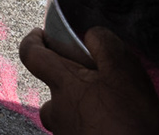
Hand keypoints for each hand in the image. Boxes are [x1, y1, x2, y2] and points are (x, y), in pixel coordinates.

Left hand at [20, 28, 158, 134]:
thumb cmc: (126, 123)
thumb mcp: (124, 72)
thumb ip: (105, 46)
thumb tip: (92, 35)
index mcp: (64, 85)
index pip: (32, 54)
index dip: (33, 40)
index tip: (40, 34)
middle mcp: (58, 112)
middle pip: (55, 90)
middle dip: (73, 83)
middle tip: (99, 82)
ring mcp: (67, 133)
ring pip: (70, 115)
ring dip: (87, 108)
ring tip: (118, 111)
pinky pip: (85, 131)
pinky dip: (100, 127)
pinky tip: (122, 128)